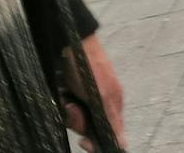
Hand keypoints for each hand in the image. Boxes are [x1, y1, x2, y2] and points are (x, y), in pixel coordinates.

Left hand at [63, 35, 125, 152]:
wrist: (68, 40)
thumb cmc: (89, 66)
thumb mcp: (103, 96)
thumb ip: (112, 121)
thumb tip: (123, 146)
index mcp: (112, 107)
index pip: (108, 135)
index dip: (96, 142)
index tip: (84, 142)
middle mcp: (98, 106)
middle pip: (88, 129)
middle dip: (79, 122)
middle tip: (73, 108)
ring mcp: (82, 100)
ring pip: (74, 121)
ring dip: (68, 113)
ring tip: (66, 99)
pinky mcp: (67, 94)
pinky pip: (63, 110)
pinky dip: (60, 104)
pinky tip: (60, 95)